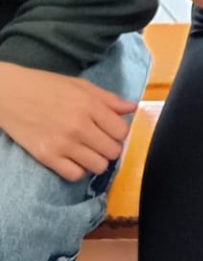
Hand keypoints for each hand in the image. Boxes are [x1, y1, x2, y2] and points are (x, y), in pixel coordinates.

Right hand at [0, 63, 136, 181]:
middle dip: (109, 147)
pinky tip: (72, 158)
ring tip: (86, 150)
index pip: (122, 131)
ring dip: (95, 160)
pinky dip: (77, 169)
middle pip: (113, 151)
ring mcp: (63, 144)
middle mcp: (79, 126)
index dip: (119, 132)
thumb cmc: (45, 86)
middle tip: (98, 141)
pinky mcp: (47, 157)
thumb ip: (108, 99)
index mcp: (89, 105)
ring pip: (98, 166)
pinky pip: (75, 175)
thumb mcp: (79, 85)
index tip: (110, 131)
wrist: (8, 94)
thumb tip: (133, 108)